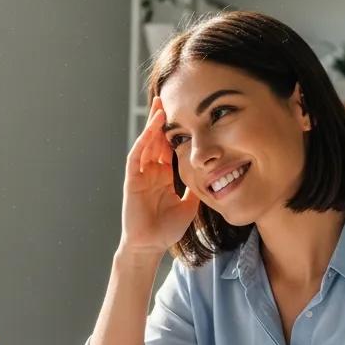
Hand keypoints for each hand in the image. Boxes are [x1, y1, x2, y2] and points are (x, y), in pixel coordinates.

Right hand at [120, 96, 199, 255]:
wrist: (151, 246)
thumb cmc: (167, 229)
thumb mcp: (189, 204)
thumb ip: (197, 189)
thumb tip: (213, 176)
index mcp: (163, 177)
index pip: (169, 148)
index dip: (175, 132)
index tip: (185, 115)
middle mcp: (150, 172)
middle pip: (156, 140)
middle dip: (161, 121)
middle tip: (169, 98)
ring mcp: (140, 175)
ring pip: (146, 144)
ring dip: (152, 125)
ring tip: (160, 106)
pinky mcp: (131, 180)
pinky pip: (136, 156)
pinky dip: (143, 141)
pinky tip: (151, 128)